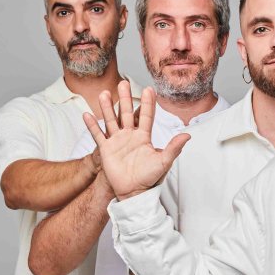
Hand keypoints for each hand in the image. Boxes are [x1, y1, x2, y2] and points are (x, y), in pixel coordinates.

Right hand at [83, 81, 189, 200]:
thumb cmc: (150, 178)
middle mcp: (130, 136)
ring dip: (107, 107)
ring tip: (104, 93)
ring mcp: (117, 142)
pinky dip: (92, 125)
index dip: (147, 103)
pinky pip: (98, 135)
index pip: (146, 116)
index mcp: (144, 137)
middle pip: (126, 113)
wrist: (134, 192)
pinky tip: (87, 114)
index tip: (149, 89)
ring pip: (111, 120)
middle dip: (125, 98)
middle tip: (123, 82)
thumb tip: (188, 135)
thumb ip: (174, 148)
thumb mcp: (163, 162)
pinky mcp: (106, 150)